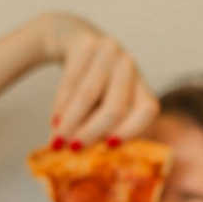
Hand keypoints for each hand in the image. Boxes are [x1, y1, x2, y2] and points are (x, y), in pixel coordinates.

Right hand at [38, 13, 159, 149]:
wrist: (71, 38)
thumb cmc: (91, 83)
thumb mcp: (103, 101)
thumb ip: (102, 126)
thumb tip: (89, 164)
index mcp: (141, 85)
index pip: (147, 111)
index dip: (132, 130)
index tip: (110, 147)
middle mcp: (130, 66)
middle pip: (115, 108)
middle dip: (91, 133)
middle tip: (73, 151)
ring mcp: (110, 51)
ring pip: (89, 96)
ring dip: (71, 123)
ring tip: (57, 142)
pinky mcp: (86, 42)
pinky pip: (71, 81)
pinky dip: (61, 105)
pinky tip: (55, 121)